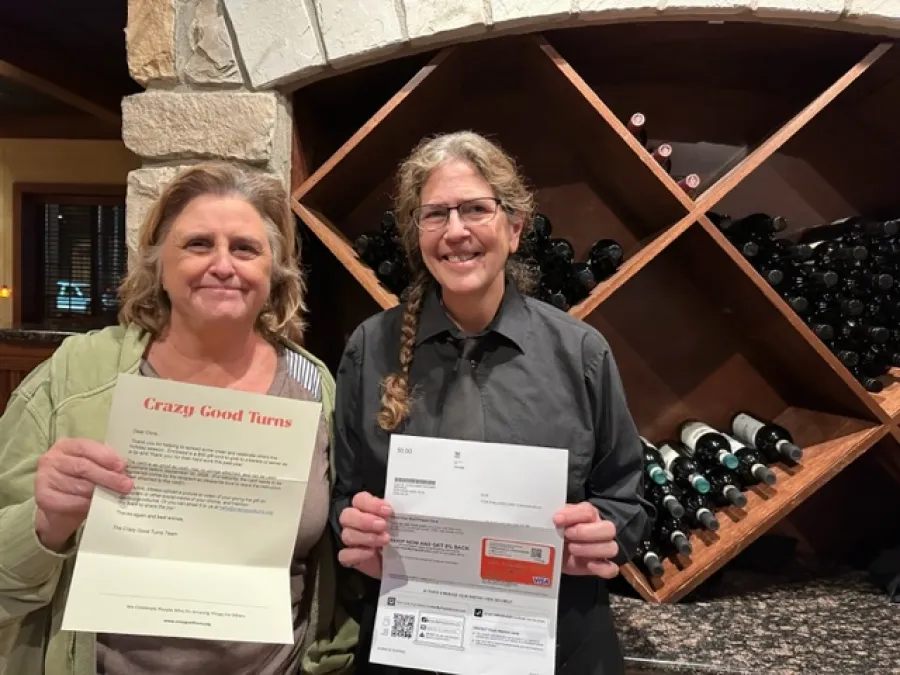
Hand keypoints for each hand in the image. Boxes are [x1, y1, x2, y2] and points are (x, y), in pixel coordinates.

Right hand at [33, 437, 131, 551]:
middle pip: (83, 467)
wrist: (58, 506)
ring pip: (79, 486)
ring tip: (117, 495)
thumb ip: (104, 462)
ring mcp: (44, 478)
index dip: (105, 456)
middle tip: (127, 485)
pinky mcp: (43, 497)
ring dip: (101, 492)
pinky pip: (71, 501)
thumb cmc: (80, 479)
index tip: (122, 466)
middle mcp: (51, 459)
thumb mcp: (91, 465)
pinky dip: (88, 503)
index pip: (85, 447)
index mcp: (65, 445)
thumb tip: (127, 468)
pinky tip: (99, 504)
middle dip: (108, 476)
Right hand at [337, 492, 392, 578]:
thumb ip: (400, 513)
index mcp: (364, 509)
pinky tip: (371, 553)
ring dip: (367, 537)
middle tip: (383, 526)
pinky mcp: (349, 558)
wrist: (397, 561)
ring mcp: (350, 540)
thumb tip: (411, 508)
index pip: (359, 499)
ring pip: (347, 535)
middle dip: (365, 520)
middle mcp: (353, 522)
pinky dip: (358, 554)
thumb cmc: (397, 537)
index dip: (371, 504)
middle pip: (347, 515)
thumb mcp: (400, 523)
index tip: (388, 511)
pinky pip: (345, 555)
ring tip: (385, 540)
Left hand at [553, 502, 618, 578]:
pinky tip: (588, 565)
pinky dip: (602, 568)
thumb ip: (559, 517)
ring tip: (571, 549)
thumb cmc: (556, 532)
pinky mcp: (601, 567)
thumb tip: (558, 517)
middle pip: (609, 529)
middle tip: (567, 535)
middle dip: (586, 532)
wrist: (551, 552)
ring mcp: (603, 549)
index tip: (557, 520)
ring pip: (611, 548)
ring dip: (590, 549)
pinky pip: (611, 568)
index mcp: (589, 515)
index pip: (589, 512)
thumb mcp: (556, 521)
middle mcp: (600, 530)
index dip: (573, 516)